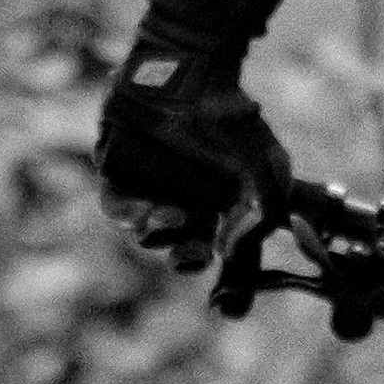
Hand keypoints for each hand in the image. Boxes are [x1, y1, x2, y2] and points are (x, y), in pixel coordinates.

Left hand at [94, 27, 293, 274]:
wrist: (190, 72)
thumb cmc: (230, 119)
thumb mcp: (265, 170)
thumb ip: (259, 215)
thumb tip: (227, 253)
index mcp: (222, 207)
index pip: (225, 257)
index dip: (230, 289)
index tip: (228, 310)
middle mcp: (187, 202)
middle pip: (182, 252)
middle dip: (186, 260)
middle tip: (192, 255)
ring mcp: (151, 188)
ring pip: (148, 235)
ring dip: (160, 236)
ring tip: (171, 217)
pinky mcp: (118, 172)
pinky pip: (118, 208)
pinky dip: (131, 215)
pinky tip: (149, 211)